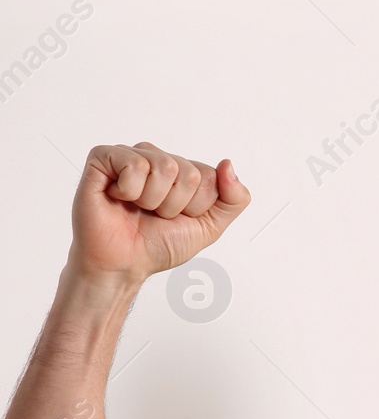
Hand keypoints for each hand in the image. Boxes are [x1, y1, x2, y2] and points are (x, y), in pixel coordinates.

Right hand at [67, 142, 250, 286]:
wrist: (124, 263)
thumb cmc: (160, 244)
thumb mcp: (211, 226)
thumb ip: (234, 199)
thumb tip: (228, 164)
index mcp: (184, 172)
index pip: (210, 176)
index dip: (197, 206)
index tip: (178, 218)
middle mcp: (159, 159)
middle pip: (188, 173)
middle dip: (175, 205)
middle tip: (155, 214)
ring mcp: (131, 156)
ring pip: (164, 167)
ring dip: (153, 200)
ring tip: (137, 207)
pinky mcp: (104, 157)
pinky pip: (134, 164)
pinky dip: (129, 191)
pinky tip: (119, 197)